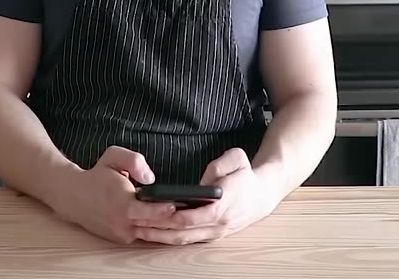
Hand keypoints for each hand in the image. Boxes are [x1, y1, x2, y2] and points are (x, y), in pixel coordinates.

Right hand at [50, 146, 177, 244]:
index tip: (186, 202)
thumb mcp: (113, 156)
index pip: (155, 212)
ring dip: (169, 227)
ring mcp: (123, 233)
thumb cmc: (96, 175)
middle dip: (177, 219)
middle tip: (195, 211)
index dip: (172, 208)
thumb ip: (134, 160)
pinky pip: (144, 235)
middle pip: (158, 226)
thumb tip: (151, 178)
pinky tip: (171, 221)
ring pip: (153, 233)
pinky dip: (157, 229)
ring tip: (188, 216)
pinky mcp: (121, 238)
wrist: (72, 196)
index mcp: (123, 204)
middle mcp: (124, 223)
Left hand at [134, 148, 283, 245]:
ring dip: (161, 237)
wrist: (262, 195)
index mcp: (223, 206)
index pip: (192, 217)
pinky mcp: (213, 235)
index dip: (170, 216)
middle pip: (183, 232)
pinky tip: (155, 233)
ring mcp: (215, 232)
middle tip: (136, 222)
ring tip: (140, 230)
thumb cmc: (247, 176)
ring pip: (184, 240)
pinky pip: (189, 240)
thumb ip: (220, 165)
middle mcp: (218, 224)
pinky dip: (171, 238)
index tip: (152, 211)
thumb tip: (202, 181)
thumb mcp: (238, 159)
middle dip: (158, 229)